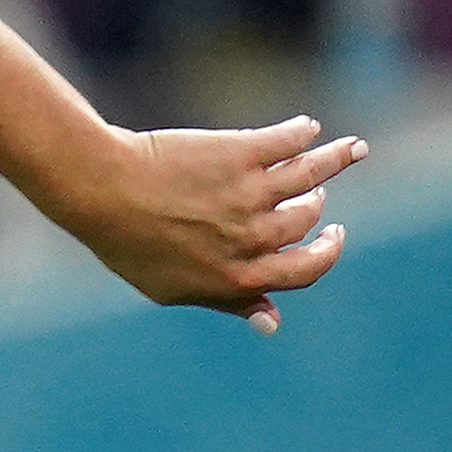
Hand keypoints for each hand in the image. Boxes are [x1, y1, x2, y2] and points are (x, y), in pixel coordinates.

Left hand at [59, 115, 361, 328]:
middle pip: (307, 220)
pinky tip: (307, 127)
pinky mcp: (240, 153)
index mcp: (239, 275)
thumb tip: (274, 324)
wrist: (99, 190)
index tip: (331, 236)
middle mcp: (252, 236)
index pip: (305, 270)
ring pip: (312, 174)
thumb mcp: (173, 288)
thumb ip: (230, 302)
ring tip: (351, 149)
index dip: (325, 253)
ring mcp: (249, 193)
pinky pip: (287, 141)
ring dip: (336, 160)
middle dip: (316, 207)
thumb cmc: (127, 243)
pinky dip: (302, 133)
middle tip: (316, 196)